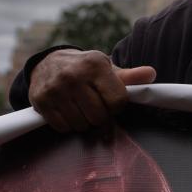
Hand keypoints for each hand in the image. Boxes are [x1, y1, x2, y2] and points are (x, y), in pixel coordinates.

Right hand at [28, 49, 156, 131]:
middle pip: (99, 117)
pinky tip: (67, 111)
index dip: (116, 107)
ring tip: (80, 108)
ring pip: (81, 125)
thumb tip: (151, 74)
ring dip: (84, 122)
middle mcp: (73, 75)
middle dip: (100, 117)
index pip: (117, 102)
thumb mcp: (107, 69)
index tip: (110, 101)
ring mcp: (55, 89)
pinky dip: (68, 125)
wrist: (48, 63)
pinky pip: (63, 127)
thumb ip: (130, 76)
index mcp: (94, 65)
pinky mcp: (41, 101)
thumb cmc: (86, 70)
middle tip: (94, 106)